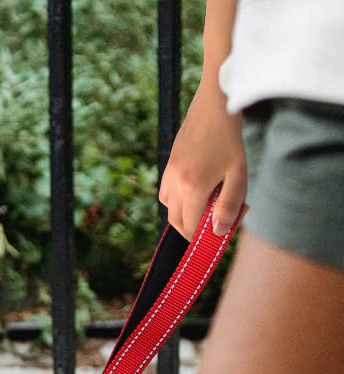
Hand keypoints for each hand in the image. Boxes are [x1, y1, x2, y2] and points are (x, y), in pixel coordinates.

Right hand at [159, 79, 246, 237]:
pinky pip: (166, 194)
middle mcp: (175, 184)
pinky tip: (194, 191)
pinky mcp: (168, 166)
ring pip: (170, 210)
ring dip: (185, 215)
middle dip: (193, 230)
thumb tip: (218, 232)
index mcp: (193, 188)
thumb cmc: (230, 138)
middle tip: (215, 224)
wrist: (214, 104)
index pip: (191, 228)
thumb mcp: (238, 173)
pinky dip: (177, 201)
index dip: (205, 237)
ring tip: (206, 206)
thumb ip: (229, 205)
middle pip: (177, 223)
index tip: (220, 233)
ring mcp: (169, 175)